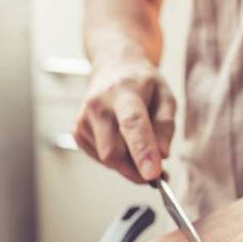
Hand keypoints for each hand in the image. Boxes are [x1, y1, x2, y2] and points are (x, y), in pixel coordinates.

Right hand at [74, 60, 175, 182]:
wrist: (112, 67)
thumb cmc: (142, 83)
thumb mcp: (165, 95)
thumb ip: (165, 125)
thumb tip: (162, 155)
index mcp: (123, 91)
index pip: (132, 123)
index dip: (142, 150)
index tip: (153, 174)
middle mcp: (98, 105)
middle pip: (114, 152)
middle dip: (136, 169)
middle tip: (157, 171)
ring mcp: (83, 119)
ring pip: (108, 160)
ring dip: (128, 163)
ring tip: (139, 146)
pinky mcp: (77, 132)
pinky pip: (100, 159)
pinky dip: (116, 159)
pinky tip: (121, 140)